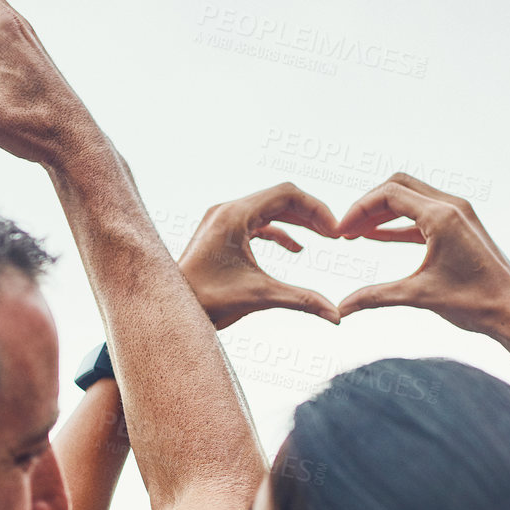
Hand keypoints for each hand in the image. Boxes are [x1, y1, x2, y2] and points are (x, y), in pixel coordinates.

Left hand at [179, 185, 341, 328]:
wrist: (173, 311)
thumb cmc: (208, 302)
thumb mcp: (260, 297)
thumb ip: (302, 300)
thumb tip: (336, 315)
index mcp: (235, 215)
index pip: (287, 194)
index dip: (316, 209)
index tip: (334, 231)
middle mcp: (227, 210)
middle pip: (279, 198)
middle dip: (309, 214)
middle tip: (333, 233)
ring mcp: (221, 220)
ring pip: (267, 209)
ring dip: (296, 221)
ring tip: (322, 236)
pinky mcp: (219, 234)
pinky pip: (255, 223)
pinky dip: (277, 232)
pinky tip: (295, 248)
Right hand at [334, 173, 509, 334]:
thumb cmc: (475, 303)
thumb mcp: (419, 297)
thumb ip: (376, 297)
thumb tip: (342, 308)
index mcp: (442, 216)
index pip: (389, 194)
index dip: (358, 210)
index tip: (341, 232)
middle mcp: (452, 206)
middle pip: (398, 187)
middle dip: (368, 206)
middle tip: (346, 230)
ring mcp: (459, 215)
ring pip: (411, 199)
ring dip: (383, 214)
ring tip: (357, 234)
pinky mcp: (462, 227)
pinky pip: (423, 216)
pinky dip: (399, 224)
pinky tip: (378, 237)